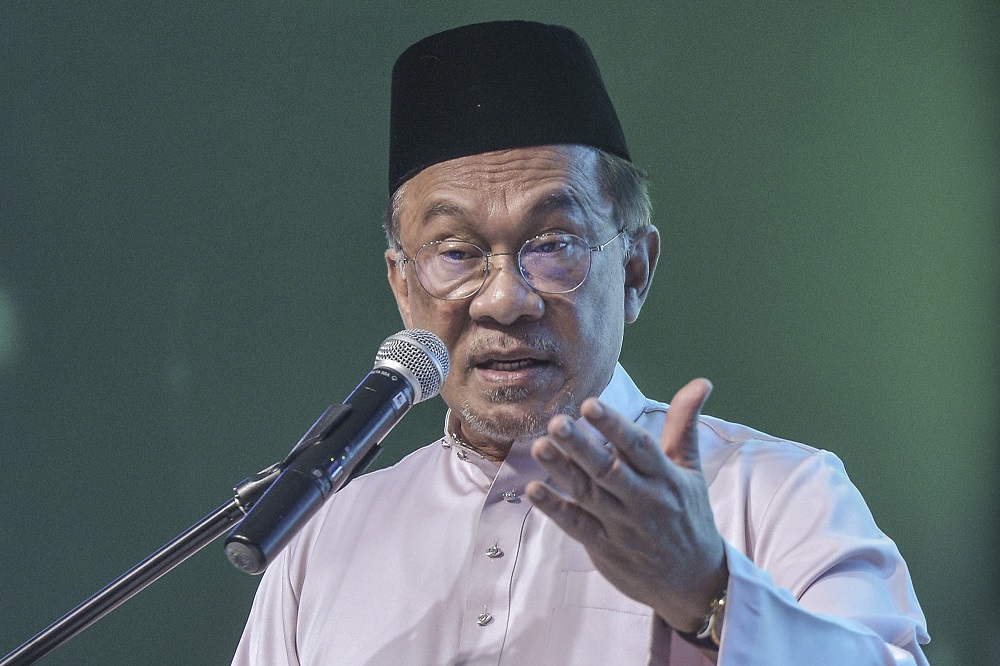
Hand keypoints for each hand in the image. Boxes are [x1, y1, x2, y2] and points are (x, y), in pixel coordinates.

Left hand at [526, 378, 727, 631]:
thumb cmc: (689, 516)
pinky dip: (555, 509)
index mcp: (665, 478)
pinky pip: (577, 526)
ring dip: (562, 471)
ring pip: (589, 495)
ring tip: (540, 446)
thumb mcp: (690, 470)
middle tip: (557, 422)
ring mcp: (622, 526)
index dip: (615, 426)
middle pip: (609, 470)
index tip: (591, 405)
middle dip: (582, 447)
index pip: (639, 447)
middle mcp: (644, 501)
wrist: (693, 581)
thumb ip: (684, 425)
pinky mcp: (604, 547)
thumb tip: (701, 382)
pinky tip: (534, 489)